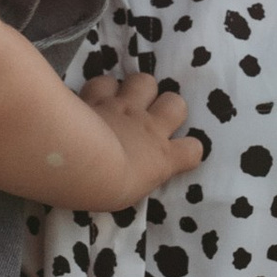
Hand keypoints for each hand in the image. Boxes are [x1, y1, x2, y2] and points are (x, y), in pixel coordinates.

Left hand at [80, 69, 204, 200]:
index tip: (178, 155)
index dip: (188, 150)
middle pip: (175, 103)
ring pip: (145, 82)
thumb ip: (136, 178)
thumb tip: (129, 176)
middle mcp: (148, 127)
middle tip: (150, 117)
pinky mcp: (98, 97)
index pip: (192, 150)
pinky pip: (105, 83)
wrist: (84, 163)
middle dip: (167, 106)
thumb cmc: (105, 190)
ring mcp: (124, 108)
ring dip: (136, 89)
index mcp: (161, 158)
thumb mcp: (128, 194)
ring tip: (124, 100)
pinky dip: (100, 89)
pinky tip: (94, 99)